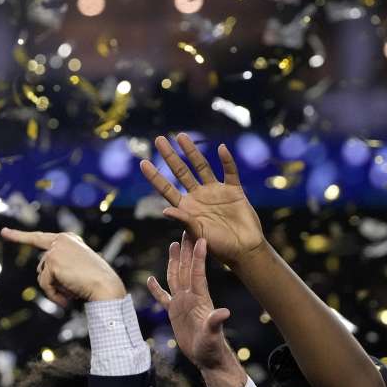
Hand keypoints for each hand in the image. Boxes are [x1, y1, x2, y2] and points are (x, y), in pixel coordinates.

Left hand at [0, 230, 123, 304]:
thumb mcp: (76, 267)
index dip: (20, 236)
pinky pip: (44, 284)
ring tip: (72, 293)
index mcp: (68, 239)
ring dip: (55, 289)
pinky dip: (54, 294)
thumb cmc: (94, 280)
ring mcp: (55, 249)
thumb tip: (40, 271)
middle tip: (57, 284)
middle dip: (48, 281)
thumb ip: (58, 264)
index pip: (40, 238)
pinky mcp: (53, 262)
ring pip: (43, 276)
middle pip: (41, 265)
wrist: (106, 285)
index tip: (4, 233)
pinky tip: (66, 298)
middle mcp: (60, 240)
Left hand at [139, 134, 264, 266]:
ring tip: (181, 136)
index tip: (142, 162)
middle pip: (180, 172)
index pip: (166, 188)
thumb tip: (165, 211)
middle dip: (170, 156)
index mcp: (186, 208)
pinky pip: (230, 171)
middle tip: (159, 139)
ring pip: (201, 166)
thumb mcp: (198, 234)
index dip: (155, 176)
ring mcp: (215, 192)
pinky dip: (227, 160)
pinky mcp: (234, 190)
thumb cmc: (219, 247)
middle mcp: (198, 196)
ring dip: (192, 151)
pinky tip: (220, 149)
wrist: (243, 250)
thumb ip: (184, 221)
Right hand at [146, 236, 233, 371]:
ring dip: (174, 262)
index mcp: (200, 299)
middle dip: (186, 250)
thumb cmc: (212, 348)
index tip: (200, 237)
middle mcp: (191, 297)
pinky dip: (156, 289)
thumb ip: (215, 322)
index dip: (198, 256)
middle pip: (185, 269)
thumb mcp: (212, 335)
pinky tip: (150, 279)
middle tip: (186, 230)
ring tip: (173, 245)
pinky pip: (163, 298)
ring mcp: (182, 304)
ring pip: (176, 278)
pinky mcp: (175, 313)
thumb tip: (224, 312)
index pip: (197, 273)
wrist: (208, 358)